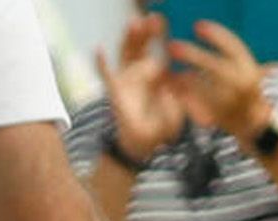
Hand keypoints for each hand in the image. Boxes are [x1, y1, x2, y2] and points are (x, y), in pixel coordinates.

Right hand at [101, 14, 186, 163]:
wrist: (142, 145)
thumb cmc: (161, 126)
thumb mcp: (176, 112)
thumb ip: (178, 99)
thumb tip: (176, 87)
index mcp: (156, 74)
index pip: (156, 49)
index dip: (157, 34)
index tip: (160, 20)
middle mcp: (140, 72)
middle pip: (140, 46)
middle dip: (145, 31)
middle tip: (150, 18)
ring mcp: (126, 80)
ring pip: (125, 54)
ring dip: (128, 39)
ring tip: (132, 23)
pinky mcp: (114, 91)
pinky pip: (106, 75)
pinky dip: (101, 63)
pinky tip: (98, 49)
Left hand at [163, 18, 272, 146]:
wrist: (253, 121)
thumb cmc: (241, 87)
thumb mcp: (240, 66)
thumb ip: (224, 51)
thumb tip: (200, 29)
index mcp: (249, 68)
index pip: (234, 46)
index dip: (216, 34)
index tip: (197, 26)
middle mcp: (243, 85)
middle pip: (216, 67)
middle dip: (193, 55)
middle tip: (172, 46)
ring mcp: (232, 103)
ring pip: (204, 89)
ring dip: (184, 79)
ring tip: (169, 72)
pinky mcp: (220, 118)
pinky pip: (198, 107)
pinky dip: (184, 97)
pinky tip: (172, 89)